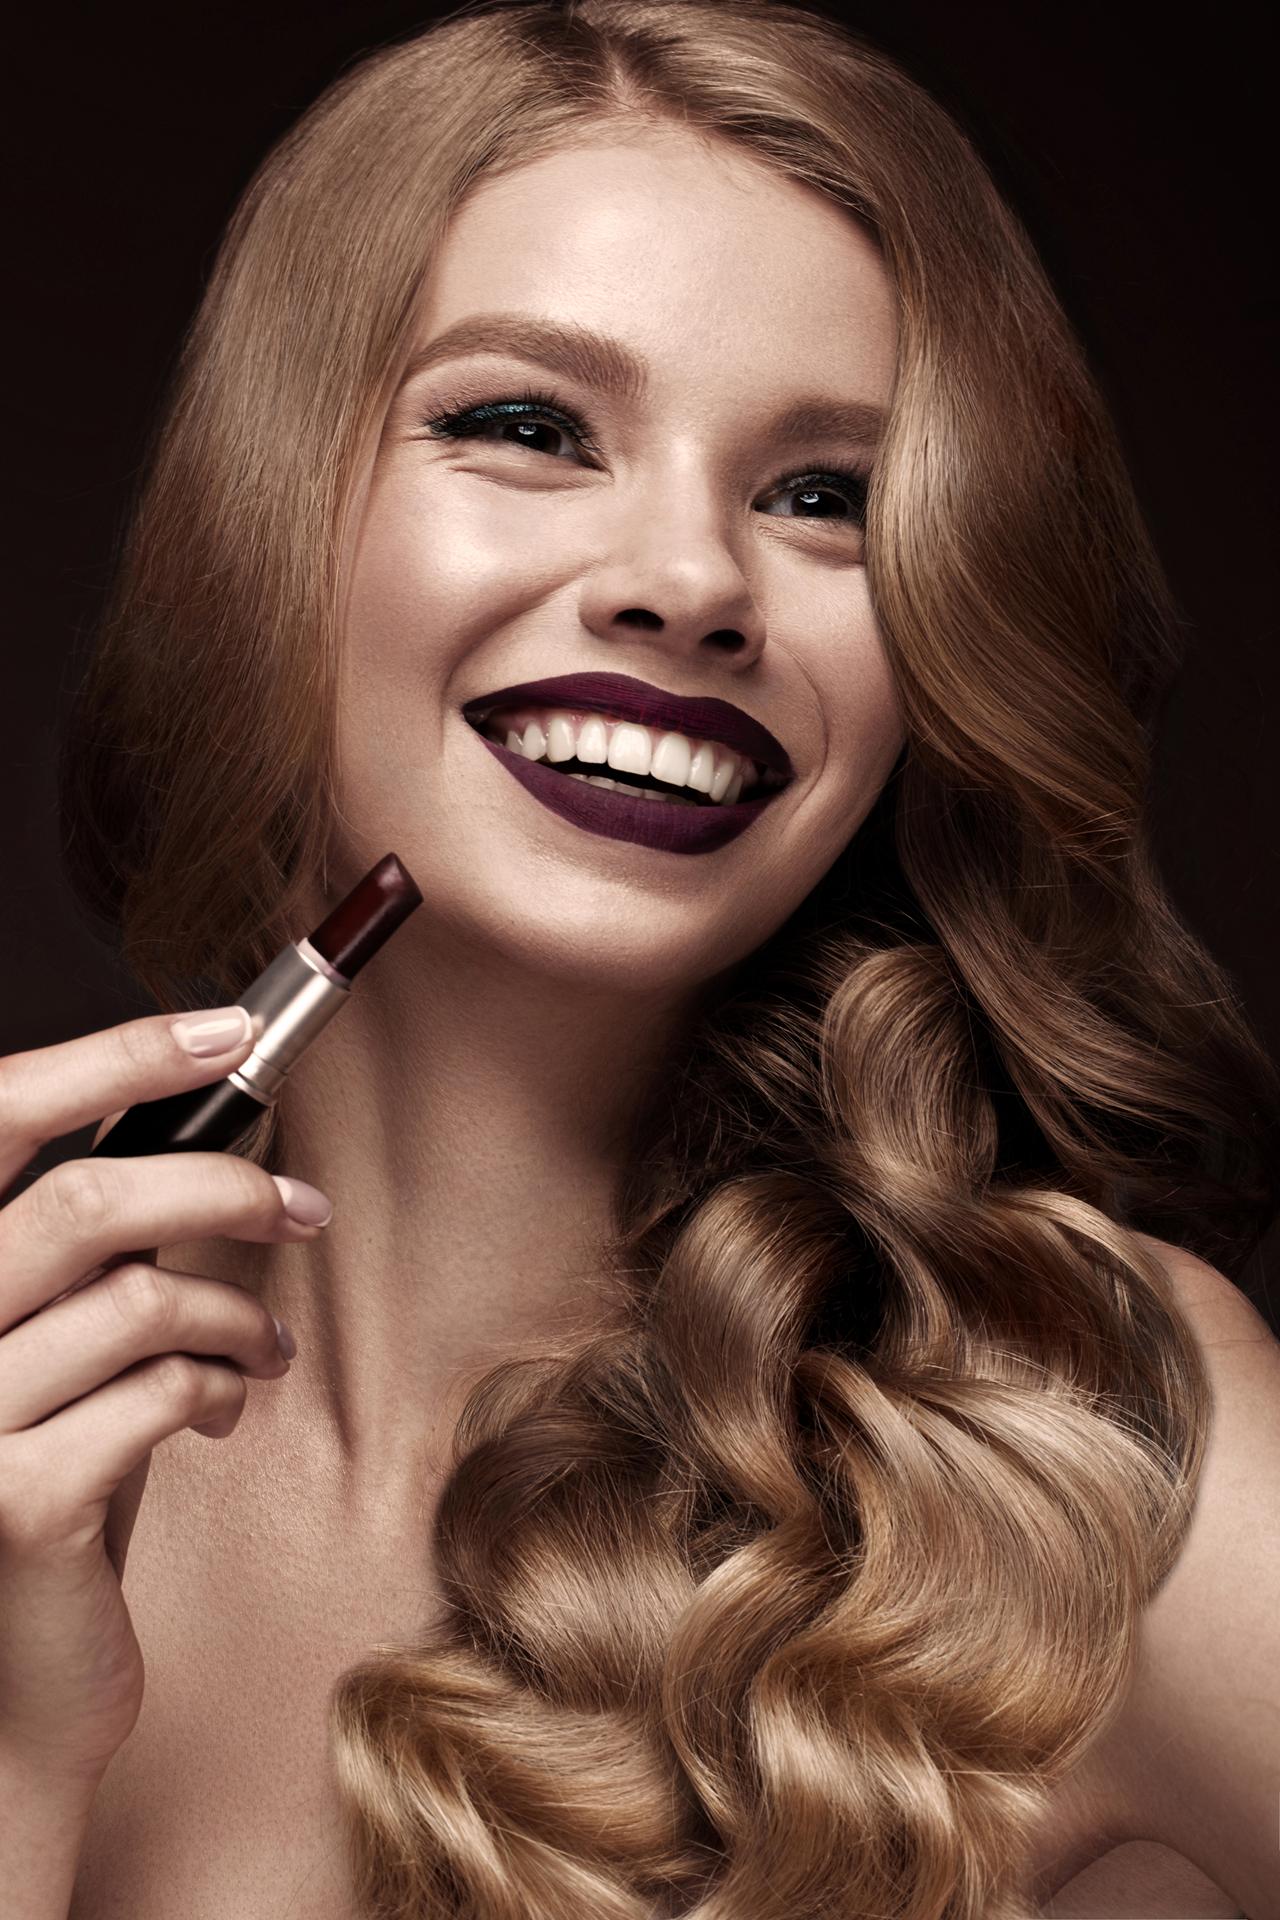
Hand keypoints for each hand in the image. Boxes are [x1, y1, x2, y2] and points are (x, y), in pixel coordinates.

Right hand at [0, 1008, 330, 1782]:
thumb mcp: (52, 1359)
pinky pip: (160, 1391)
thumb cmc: (45, 1497)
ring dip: (235, 1317)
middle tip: (301, 1211)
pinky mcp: (18, 1502)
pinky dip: (217, 1388)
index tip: (226, 1031)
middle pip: (89, 1201)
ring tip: (259, 1352)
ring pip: (143, 1298)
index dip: (115, 1056)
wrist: (9, 1694)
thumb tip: (209, 1152)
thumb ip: (89, 1265)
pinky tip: (220, 1410)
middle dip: (222, 1191)